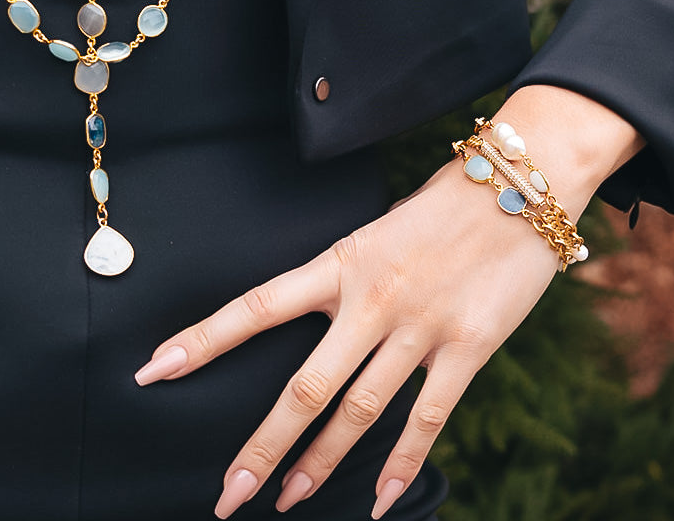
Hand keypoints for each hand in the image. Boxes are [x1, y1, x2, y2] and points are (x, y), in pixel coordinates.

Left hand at [135, 87, 642, 518]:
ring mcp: (420, 326)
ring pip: (358, 411)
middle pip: (303, 386)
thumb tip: (321, 317)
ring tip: (287, 501)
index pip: (257, 306)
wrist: (520, 183)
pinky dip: (403, 464)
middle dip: (262, 446)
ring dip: (320, 464)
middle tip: (226, 495)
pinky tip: (382, 500)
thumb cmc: (446, 201)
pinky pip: (428, 419)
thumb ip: (349, 276)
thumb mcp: (382, 228)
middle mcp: (372, 299)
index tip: (153, 371)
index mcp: (342, 261)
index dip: (203, 340)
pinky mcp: (468, 347)